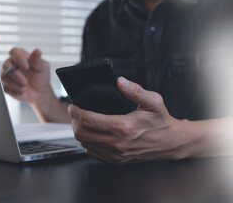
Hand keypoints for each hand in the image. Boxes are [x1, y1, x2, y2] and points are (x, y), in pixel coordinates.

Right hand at [1, 48, 50, 103]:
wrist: (40, 92)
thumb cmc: (41, 77)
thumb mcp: (43, 68)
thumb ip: (38, 60)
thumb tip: (37, 51)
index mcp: (21, 57)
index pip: (14, 52)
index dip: (18, 58)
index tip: (27, 67)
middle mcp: (12, 64)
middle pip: (6, 65)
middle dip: (15, 74)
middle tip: (25, 82)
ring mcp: (8, 75)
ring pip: (4, 76)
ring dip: (15, 84)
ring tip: (25, 87)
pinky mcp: (6, 85)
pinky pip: (4, 87)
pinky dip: (14, 90)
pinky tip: (21, 92)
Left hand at [68, 77, 198, 163]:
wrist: (170, 142)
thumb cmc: (160, 122)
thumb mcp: (153, 101)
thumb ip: (135, 90)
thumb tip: (120, 81)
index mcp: (124, 127)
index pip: (89, 120)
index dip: (76, 112)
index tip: (73, 106)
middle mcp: (117, 143)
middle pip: (82, 133)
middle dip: (74, 121)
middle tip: (76, 113)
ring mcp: (116, 154)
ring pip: (84, 143)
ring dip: (80, 131)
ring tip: (83, 121)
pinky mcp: (115, 160)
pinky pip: (92, 152)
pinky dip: (87, 142)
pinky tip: (92, 133)